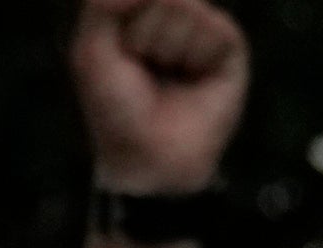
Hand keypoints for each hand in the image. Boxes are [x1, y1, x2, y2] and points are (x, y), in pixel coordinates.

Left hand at [74, 0, 249, 197]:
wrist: (148, 157)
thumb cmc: (116, 109)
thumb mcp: (91, 52)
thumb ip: (103, 5)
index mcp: (141, 15)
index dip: (124, 24)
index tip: (121, 57)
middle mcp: (175, 18)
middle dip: (143, 35)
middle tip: (144, 72)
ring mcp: (204, 31)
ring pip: (186, 9)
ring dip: (167, 49)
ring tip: (168, 78)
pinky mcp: (231, 49)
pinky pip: (214, 27)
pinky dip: (195, 55)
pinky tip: (193, 79)